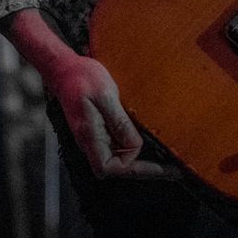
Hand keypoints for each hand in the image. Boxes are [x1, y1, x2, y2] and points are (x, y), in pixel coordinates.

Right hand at [44, 54, 173, 179]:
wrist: (64, 68)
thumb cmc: (82, 78)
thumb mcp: (105, 96)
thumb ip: (119, 122)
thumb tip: (135, 146)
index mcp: (90, 136)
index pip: (108, 167)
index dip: (133, 169)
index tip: (160, 167)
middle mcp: (91, 141)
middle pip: (116, 166)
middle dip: (144, 168)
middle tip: (173, 169)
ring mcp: (94, 136)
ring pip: (118, 156)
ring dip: (140, 158)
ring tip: (167, 159)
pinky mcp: (99, 128)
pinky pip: (117, 143)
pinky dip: (133, 145)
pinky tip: (150, 140)